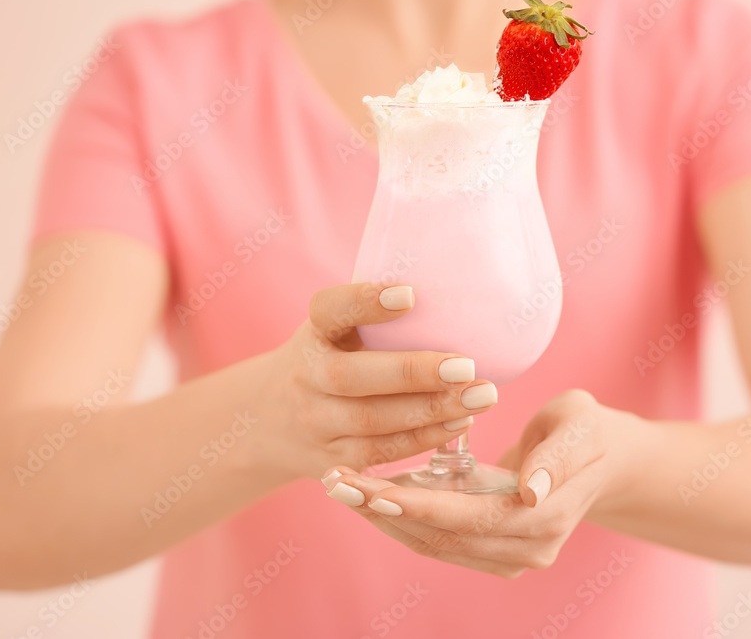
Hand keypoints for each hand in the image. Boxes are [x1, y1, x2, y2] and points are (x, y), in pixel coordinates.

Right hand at [262, 283, 498, 481]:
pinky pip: (381, 452)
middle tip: (466, 366)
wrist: (269, 421)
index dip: (366, 301)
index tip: (410, 294)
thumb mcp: (337, 331)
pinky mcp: (332, 460)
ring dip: (431, 410)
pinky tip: (461, 422)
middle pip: (352, 377)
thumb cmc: (329, 359)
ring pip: (372, 421)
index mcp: (313, 333)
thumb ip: (377, 315)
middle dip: (414, 372)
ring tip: (481, 396)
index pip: (330, 310)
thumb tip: (457, 291)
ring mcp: (316, 423)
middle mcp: (308, 377)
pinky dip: (424, 438)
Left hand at [322, 389, 617, 577]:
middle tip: (337, 482)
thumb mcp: (580, 426)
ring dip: (384, 518)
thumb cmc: (588, 431)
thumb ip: (556, 459)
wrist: (605, 460)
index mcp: (546, 517)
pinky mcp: (496, 553)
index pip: (469, 518)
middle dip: (385, 511)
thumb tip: (530, 496)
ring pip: (434, 544)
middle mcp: (529, 550)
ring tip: (341, 487)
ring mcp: (513, 558)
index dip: (418, 505)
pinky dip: (402, 519)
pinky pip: (440, 541)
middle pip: (442, 537)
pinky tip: (371, 495)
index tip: (372, 486)